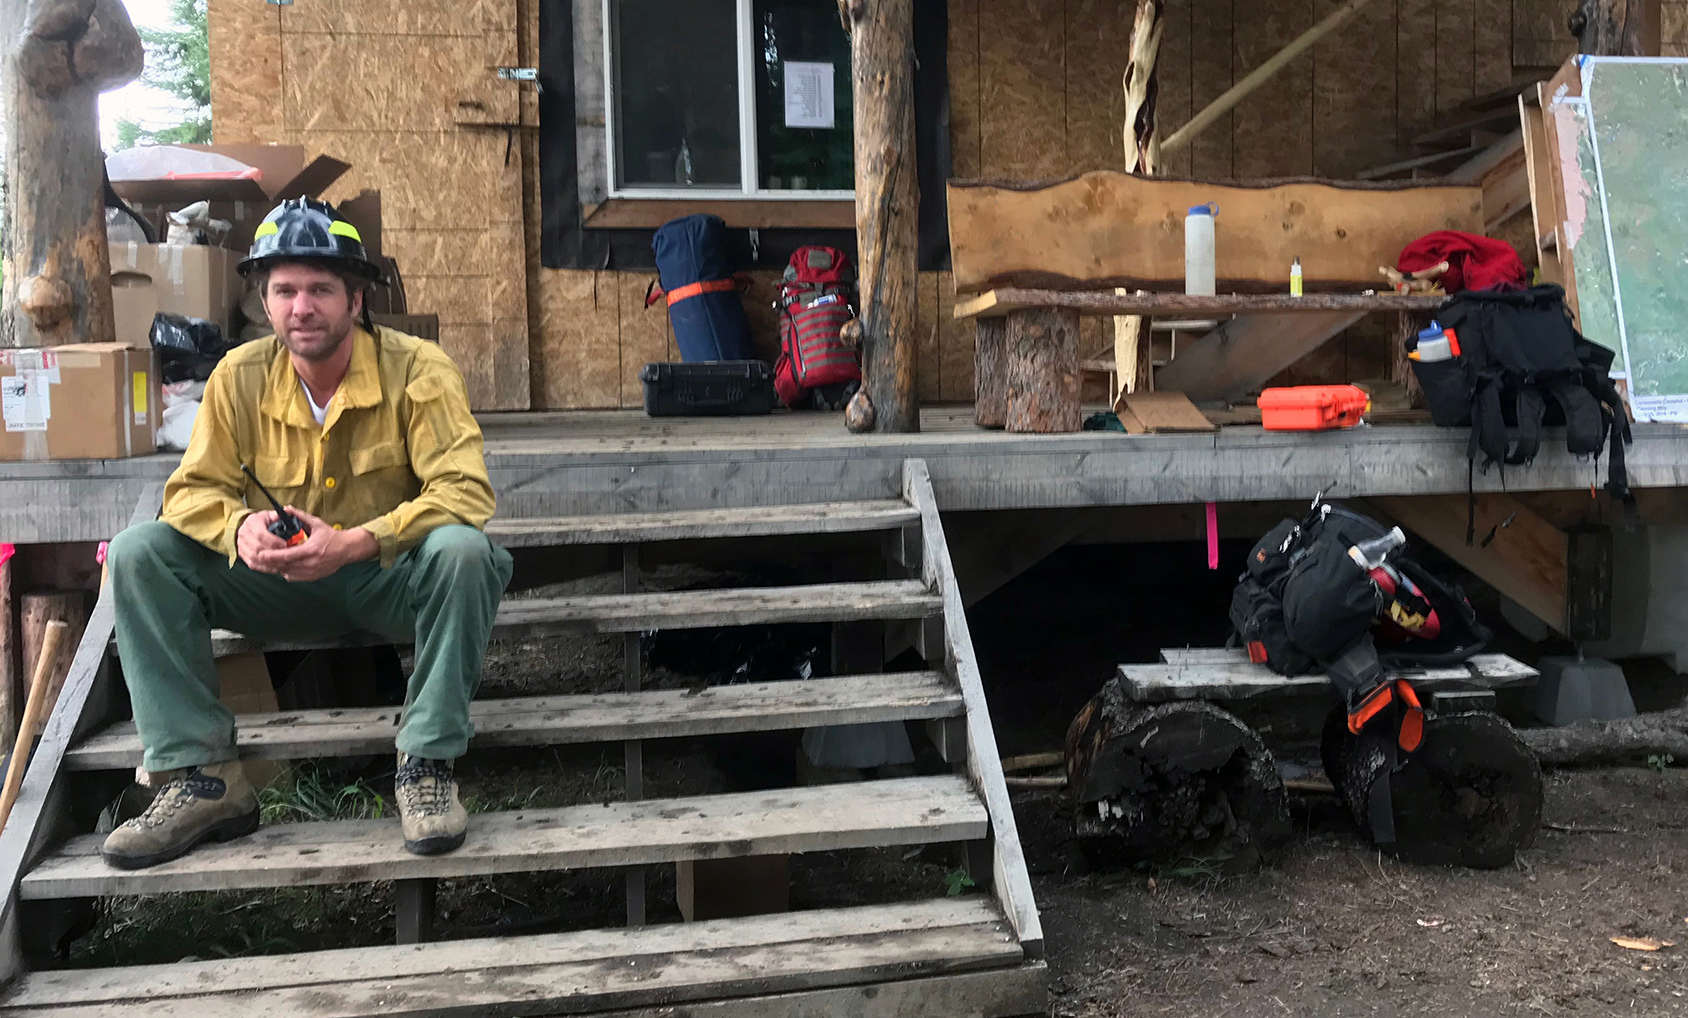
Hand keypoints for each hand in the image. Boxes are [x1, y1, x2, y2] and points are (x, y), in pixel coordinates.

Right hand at [237, 511, 289, 572]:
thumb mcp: (271, 515)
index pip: (261, 534)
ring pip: (254, 557)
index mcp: (252, 522)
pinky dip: (264, 568)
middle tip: (286, 556)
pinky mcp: (241, 554)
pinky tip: (275, 568)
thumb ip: (279, 515)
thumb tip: (288, 510)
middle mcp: (243, 533)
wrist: (249, 527)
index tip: (285, 545)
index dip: (273, 541)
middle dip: (273, 553)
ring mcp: (241, 544)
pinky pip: (252, 564)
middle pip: (257, 547)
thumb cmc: (264, 521)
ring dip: (270, 562)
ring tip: (283, 563)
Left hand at [253, 507, 377, 582]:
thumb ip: (300, 516)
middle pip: (285, 566)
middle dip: (271, 562)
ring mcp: (312, 572)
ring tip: (273, 560)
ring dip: (278, 567)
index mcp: (311, 550)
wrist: (347, 549)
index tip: (261, 554)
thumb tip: (287, 509)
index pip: (287, 555)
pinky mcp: (313, 577)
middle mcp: (311, 563)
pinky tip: (285, 564)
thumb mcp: (316, 523)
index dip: (272, 556)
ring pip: (287, 573)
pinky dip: (286, 572)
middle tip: (262, 557)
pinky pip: (294, 577)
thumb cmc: (331, 537)